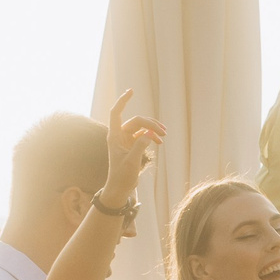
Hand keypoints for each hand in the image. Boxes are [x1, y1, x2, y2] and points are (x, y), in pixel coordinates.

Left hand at [100, 89, 165, 204]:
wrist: (120, 187)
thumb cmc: (122, 175)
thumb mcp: (132, 161)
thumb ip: (140, 146)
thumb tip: (149, 134)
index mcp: (114, 136)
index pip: (116, 113)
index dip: (123, 101)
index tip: (132, 91)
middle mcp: (119, 135)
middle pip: (136, 121)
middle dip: (150, 124)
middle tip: (163, 133)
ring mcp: (126, 139)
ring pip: (142, 127)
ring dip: (153, 130)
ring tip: (164, 136)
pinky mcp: (132, 145)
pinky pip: (144, 135)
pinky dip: (152, 137)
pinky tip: (159, 143)